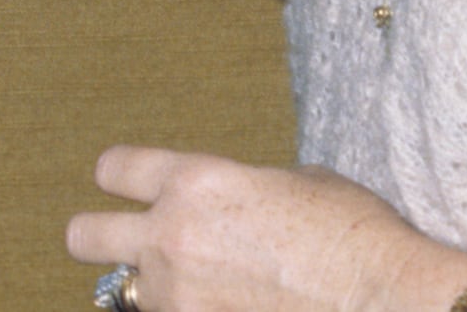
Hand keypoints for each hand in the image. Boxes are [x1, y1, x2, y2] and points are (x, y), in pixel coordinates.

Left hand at [67, 149, 433, 311]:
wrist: (382, 296)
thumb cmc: (352, 233)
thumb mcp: (293, 182)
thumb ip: (241, 188)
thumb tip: (232, 204)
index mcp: (196, 181)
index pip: (115, 168)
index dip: (116, 177)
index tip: (121, 184)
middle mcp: (173, 235)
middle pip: (84, 235)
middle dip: (97, 237)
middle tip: (121, 244)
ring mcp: (181, 295)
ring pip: (129, 294)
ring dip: (156, 290)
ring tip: (201, 286)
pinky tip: (224, 304)